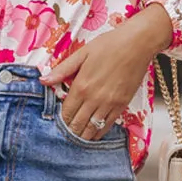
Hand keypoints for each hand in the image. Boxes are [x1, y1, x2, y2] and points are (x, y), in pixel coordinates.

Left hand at [41, 4, 172, 139]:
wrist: (138, 44)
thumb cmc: (110, 44)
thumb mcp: (82, 53)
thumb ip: (62, 69)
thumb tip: (43, 80)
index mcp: (81, 86)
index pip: (66, 112)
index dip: (61, 120)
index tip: (59, 122)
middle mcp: (94, 98)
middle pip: (77, 124)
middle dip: (70, 130)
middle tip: (66, 132)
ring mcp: (109, 104)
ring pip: (91, 128)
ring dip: (83, 135)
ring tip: (77, 136)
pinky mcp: (122, 105)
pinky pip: (107, 125)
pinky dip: (99, 132)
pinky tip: (94, 133)